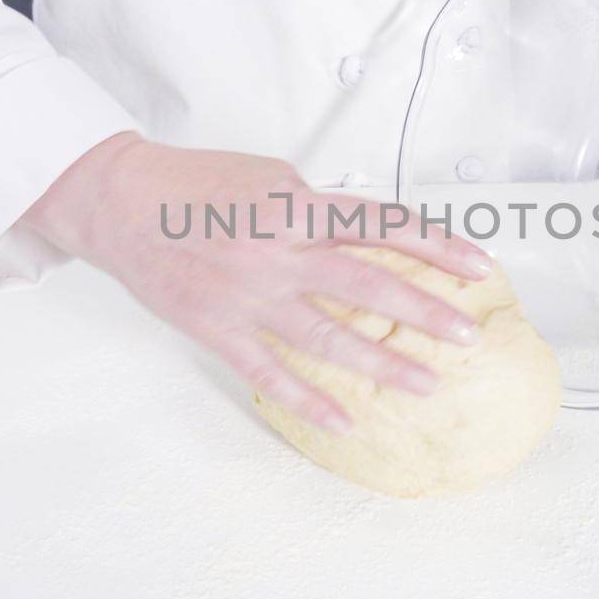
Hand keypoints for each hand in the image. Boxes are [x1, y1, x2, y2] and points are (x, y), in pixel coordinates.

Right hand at [24, 132, 493, 432]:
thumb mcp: (270, 177)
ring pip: (327, 336)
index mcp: (296, 207)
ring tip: (424, 384)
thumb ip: (317, 209)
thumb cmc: (197, 185)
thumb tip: (364, 234)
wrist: (121, 201)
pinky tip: (343, 421)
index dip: (435, 245)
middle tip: (466, 337)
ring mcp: (248, 295)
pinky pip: (268, 371)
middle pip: (367, 284)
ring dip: (380, 363)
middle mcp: (278, 252)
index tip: (477, 266)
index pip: (382, 225)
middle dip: (423, 312)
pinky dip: (306, 399)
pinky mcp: (217, 328)